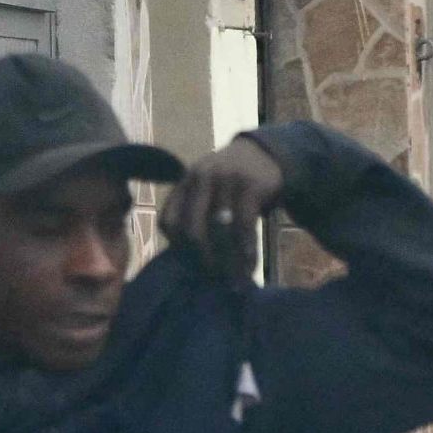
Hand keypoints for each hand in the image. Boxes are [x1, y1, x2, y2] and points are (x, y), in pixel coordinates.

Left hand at [159, 138, 287, 279]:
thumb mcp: (208, 191)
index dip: (177, 247)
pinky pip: (244, 225)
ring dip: (229, 259)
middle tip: (216, 277)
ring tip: (237, 278)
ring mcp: (224, 179)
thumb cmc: (233, 182)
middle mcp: (199, 178)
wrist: (264, 154)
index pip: (168, 221)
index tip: (193, 264)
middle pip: (191, 228)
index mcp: (184, 183)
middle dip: (203, 258)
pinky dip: (247, 248)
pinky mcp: (249, 185)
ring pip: (219, 230)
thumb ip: (197, 214)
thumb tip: (193, 260)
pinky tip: (251, 264)